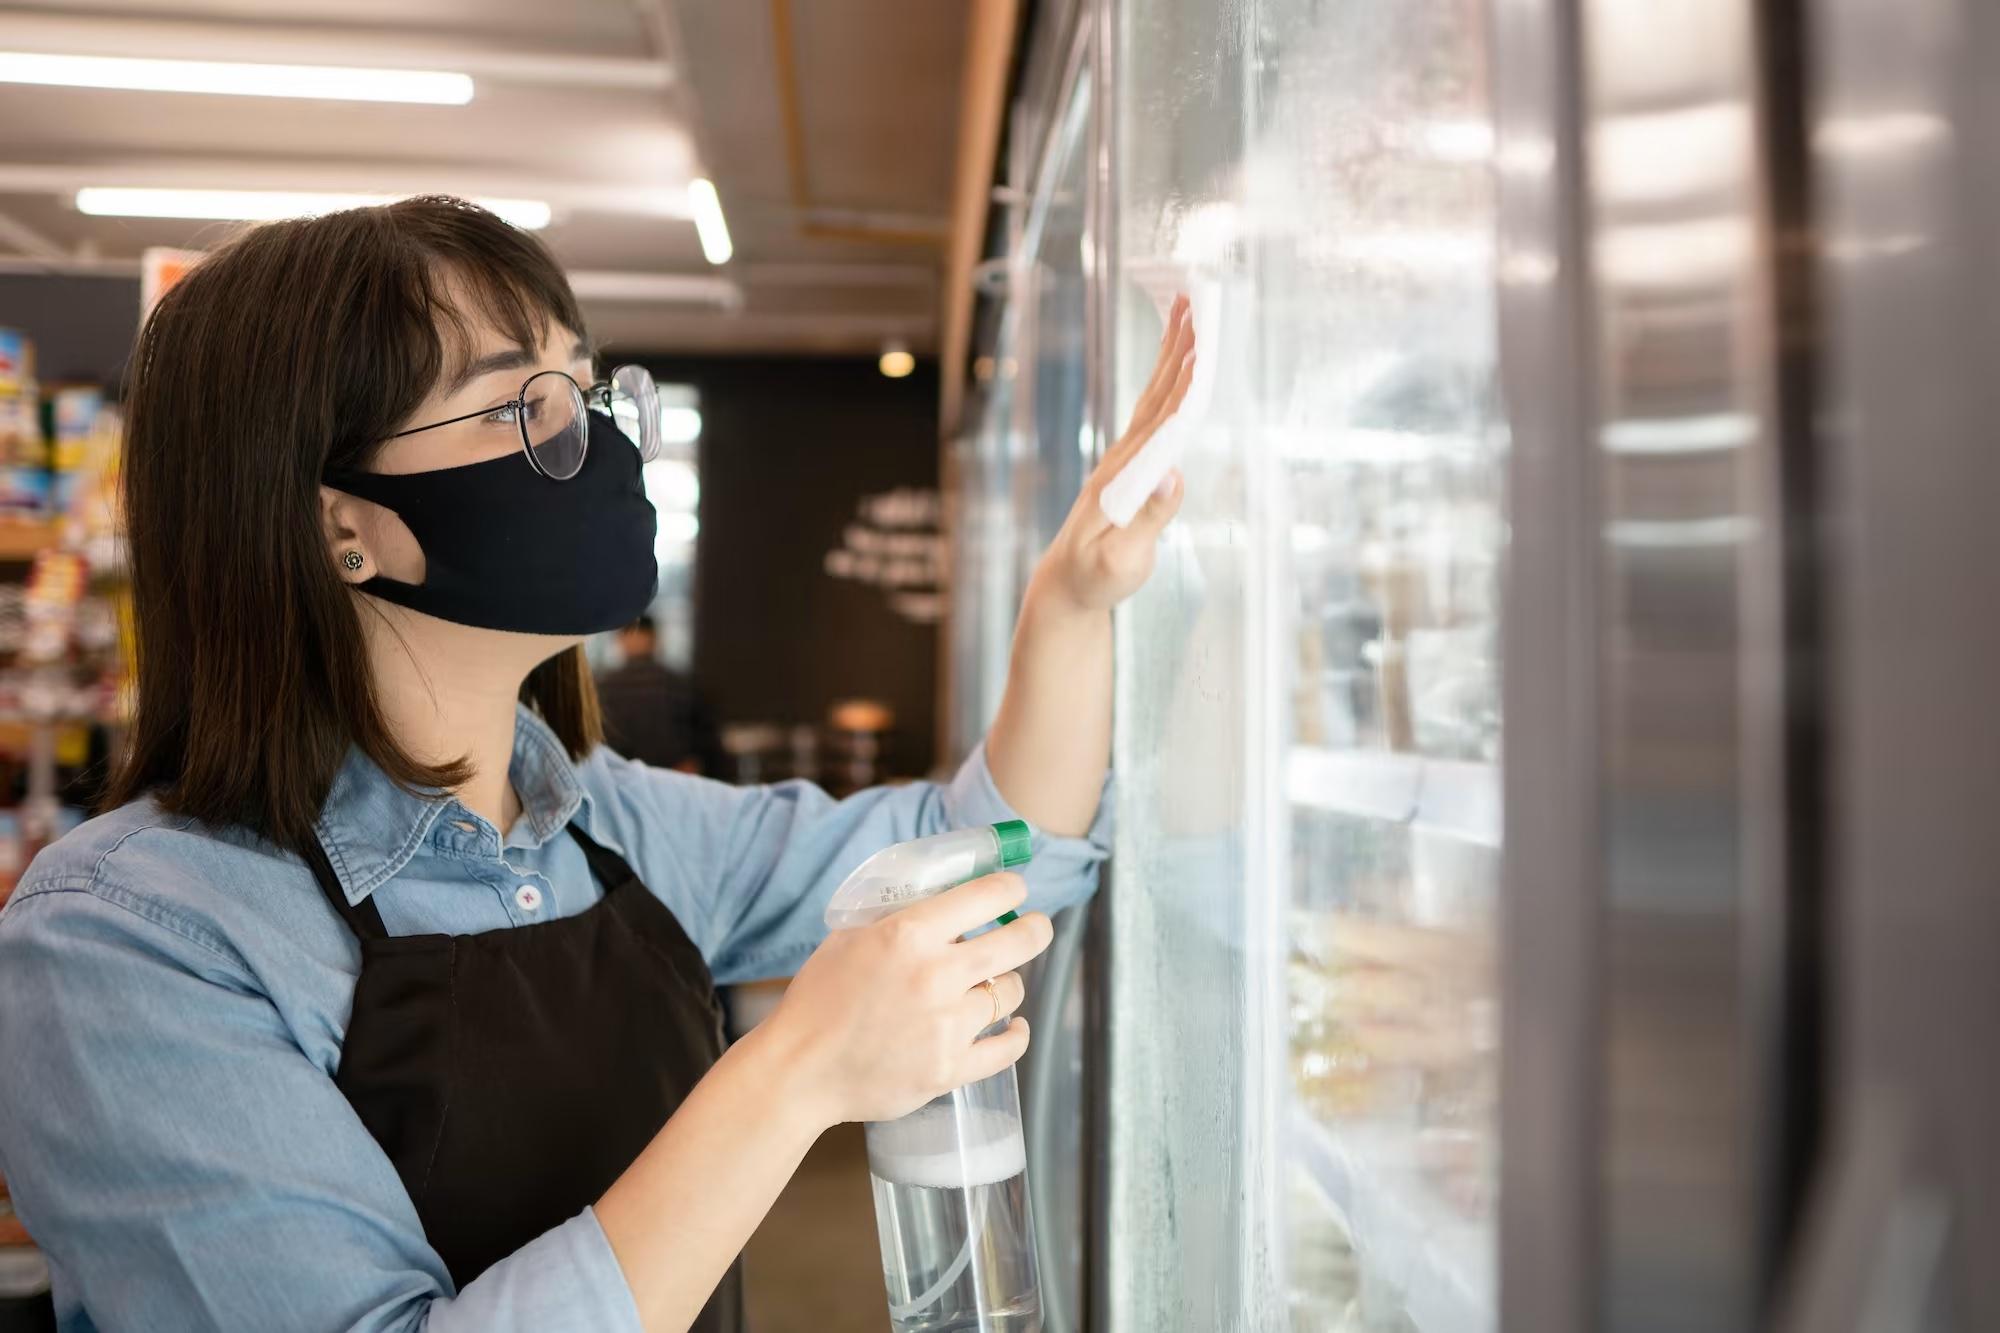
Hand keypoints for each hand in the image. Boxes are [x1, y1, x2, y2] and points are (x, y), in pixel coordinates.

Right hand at [767, 873, 1052, 1125]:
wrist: (800, 1070)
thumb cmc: (818, 1000)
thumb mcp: (850, 937)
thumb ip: (899, 917)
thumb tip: (944, 901)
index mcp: (908, 934)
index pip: (986, 896)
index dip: (1010, 889)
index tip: (1015, 891)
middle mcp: (936, 976)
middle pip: (1017, 941)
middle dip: (1035, 929)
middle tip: (1036, 927)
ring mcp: (947, 1026)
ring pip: (1011, 993)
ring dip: (1008, 985)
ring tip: (995, 985)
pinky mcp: (950, 1070)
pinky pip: (1007, 1049)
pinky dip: (1016, 1035)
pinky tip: (1014, 1027)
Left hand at [1029, 292, 1196, 615]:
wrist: (1064, 586)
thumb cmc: (1095, 580)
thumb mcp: (1122, 559)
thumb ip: (1148, 517)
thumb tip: (1175, 472)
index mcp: (1124, 476)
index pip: (1163, 421)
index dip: (1185, 383)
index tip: (1201, 344)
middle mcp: (1121, 458)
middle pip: (1158, 393)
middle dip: (1178, 347)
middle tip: (1196, 302)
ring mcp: (1122, 459)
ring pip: (1153, 395)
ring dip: (1170, 353)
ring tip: (1185, 313)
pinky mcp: (1127, 467)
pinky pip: (1150, 412)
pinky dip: (1165, 381)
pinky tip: (1173, 364)